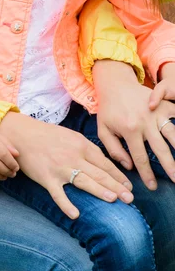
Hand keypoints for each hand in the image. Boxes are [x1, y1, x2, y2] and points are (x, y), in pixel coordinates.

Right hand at [0, 112, 132, 219]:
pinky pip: (58, 194)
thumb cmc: (46, 135)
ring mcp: (60, 168)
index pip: (104, 162)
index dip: (118, 175)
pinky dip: (66, 205)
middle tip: (130, 198)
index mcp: (80, 144)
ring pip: (84, 181)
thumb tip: (101, 162)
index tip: (129, 186)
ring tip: (114, 200)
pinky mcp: (46, 177)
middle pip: (99, 173)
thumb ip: (85, 148)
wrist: (22, 134)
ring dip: (100, 191)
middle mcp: (73, 156)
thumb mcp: (70, 136)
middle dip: (116, 186)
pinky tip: (75, 215)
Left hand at [93, 60, 174, 188]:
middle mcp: (145, 122)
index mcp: (129, 130)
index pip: (140, 157)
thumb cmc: (108, 109)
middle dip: (170, 168)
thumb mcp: (103, 130)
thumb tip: (129, 166)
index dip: (147, 174)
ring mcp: (157, 113)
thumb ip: (113, 150)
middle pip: (161, 150)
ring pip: (174, 135)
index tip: (152, 186)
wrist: (116, 84)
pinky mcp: (165, 105)